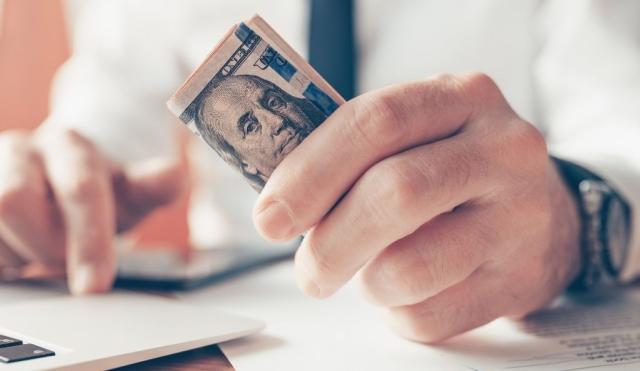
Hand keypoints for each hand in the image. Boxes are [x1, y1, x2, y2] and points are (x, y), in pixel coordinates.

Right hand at [0, 126, 182, 293]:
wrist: (52, 181)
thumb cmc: (95, 195)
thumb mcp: (129, 193)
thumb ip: (152, 187)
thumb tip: (174, 174)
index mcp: (69, 146)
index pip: (80, 188)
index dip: (88, 240)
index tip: (94, 287)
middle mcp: (20, 148)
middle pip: (14, 200)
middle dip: (43, 245)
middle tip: (63, 262)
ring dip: (16, 253)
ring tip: (38, 252)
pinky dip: (0, 259)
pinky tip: (15, 254)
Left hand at [253, 73, 581, 341]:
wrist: (546, 214)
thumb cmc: (456, 170)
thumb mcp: (418, 135)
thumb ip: (355, 153)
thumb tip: (279, 200)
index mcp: (463, 97)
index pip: (375, 122)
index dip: (309, 171)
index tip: (269, 215)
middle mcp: (501, 150)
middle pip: (394, 194)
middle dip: (329, 243)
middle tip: (308, 269)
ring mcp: (519, 218)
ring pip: (408, 268)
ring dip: (366, 283)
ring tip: (369, 272)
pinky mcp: (520, 281)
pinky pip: (429, 316)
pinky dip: (397, 311)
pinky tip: (408, 290)